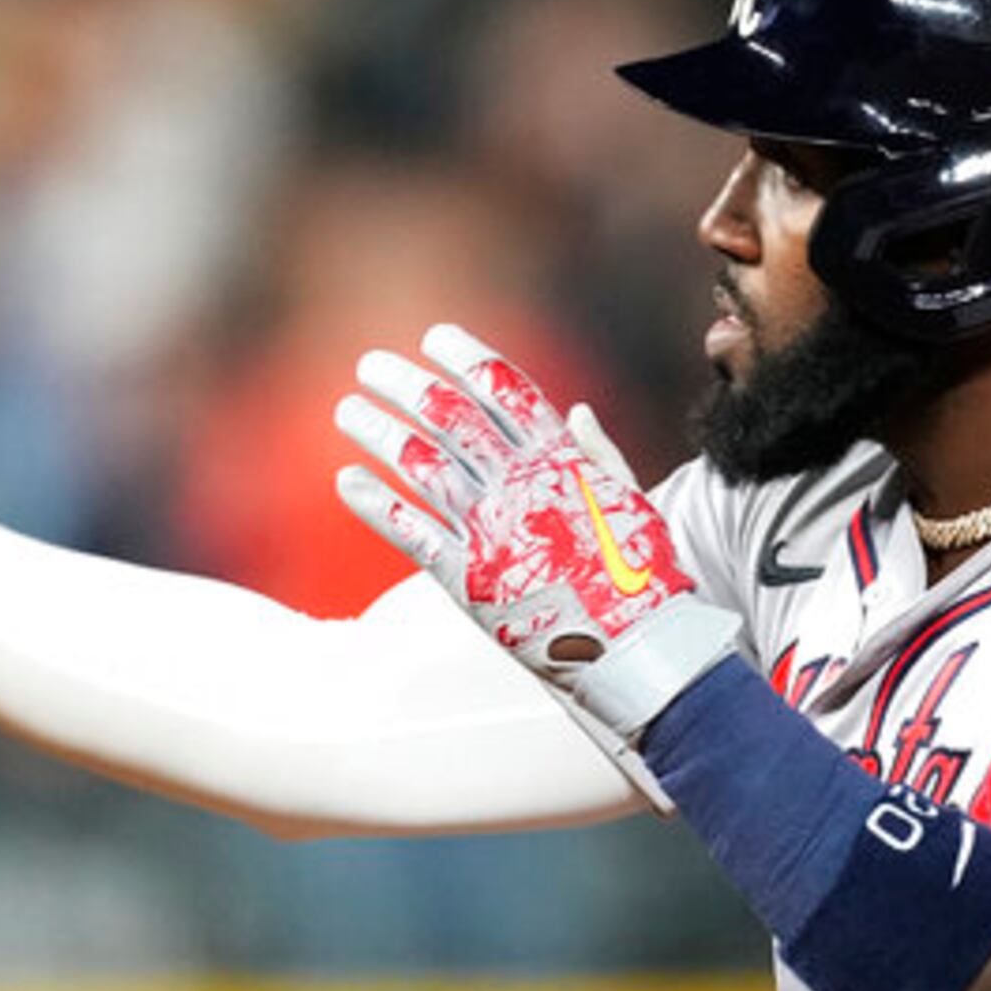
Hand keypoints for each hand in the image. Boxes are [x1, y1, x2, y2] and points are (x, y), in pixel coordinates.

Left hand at [334, 326, 739, 736]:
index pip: (506, 391)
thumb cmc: (643, 577)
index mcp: (563, 460)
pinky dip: (377, 504)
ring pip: (423, 466)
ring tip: (347, 410)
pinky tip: (348, 481)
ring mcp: (494, 531)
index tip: (435, 339)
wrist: (640, 651)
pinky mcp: (471, 580)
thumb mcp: (633, 502)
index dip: (466, 359)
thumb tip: (578, 411)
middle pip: (452, 418)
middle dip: (407, 385)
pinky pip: (413, 533)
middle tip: (370, 365)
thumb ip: (599, 454)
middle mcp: (522, 485)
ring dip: (380, 433)